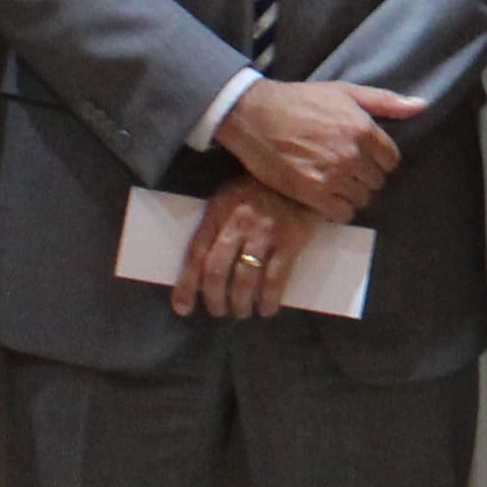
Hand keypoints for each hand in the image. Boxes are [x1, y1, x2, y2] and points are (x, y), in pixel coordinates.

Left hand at [176, 177, 318, 319]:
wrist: (303, 174)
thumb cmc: (261, 188)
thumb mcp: (229, 197)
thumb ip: (216, 226)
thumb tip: (200, 268)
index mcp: (218, 211)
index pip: (195, 253)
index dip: (186, 285)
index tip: (182, 308)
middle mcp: (238, 222)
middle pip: (217, 270)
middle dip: (214, 299)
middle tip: (218, 311)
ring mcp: (265, 232)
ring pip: (244, 278)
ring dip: (240, 303)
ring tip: (241, 312)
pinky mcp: (291, 240)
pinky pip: (275, 278)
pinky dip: (269, 299)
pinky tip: (267, 309)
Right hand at [222, 80, 423, 223]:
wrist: (255, 114)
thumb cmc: (300, 100)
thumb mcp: (345, 92)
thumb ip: (386, 101)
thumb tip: (422, 106)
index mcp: (363, 129)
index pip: (391, 160)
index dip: (379, 161)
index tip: (363, 158)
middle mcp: (352, 154)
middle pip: (376, 181)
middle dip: (365, 177)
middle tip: (345, 169)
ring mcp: (332, 175)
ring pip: (361, 198)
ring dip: (351, 193)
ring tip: (334, 182)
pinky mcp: (312, 192)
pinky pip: (342, 213)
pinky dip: (337, 209)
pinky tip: (325, 196)